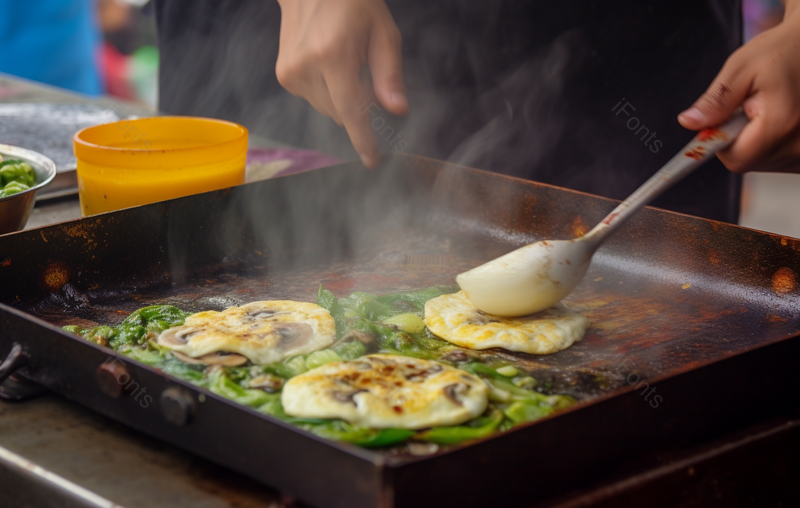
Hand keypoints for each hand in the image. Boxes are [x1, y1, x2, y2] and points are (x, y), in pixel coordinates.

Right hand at [275, 0, 407, 167]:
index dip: (363, 139)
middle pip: (342, 113)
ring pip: (329, 109)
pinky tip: (327, 63)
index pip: (351, 110)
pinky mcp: (284, 76)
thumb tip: (399, 110)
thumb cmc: (352, 3)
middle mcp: (307, 67)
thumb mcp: (382, 31)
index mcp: (334, 55)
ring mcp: (291, 73)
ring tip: (343, 60)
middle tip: (363, 69)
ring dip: (342, 96)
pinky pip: (314, 99)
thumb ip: (390, 73)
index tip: (372, 161)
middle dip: (358, 102)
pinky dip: (327, 90)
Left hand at [678, 2, 799, 172]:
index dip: (720, 142)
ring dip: (758, 141)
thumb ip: (715, 101)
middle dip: (740, 138)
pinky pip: (781, 159)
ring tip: (771, 110)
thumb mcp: (742, 68)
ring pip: (765, 161)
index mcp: (781, 124)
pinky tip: (781, 120)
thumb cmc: (784, 51)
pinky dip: (773, 143)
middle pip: (750, 162)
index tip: (723, 121)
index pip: (735, 159)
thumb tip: (689, 122)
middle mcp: (799, 144)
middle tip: (751, 107)